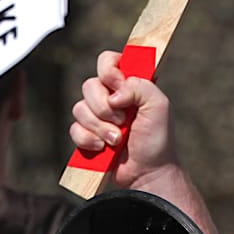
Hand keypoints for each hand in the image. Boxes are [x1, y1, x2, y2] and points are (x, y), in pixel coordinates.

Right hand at [70, 50, 182, 188]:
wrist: (147, 173)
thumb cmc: (157, 139)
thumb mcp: (159, 106)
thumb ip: (140, 86)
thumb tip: (114, 93)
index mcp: (128, 85)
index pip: (107, 61)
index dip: (108, 72)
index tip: (118, 86)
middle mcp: (111, 97)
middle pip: (89, 85)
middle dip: (104, 107)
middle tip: (123, 121)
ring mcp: (97, 117)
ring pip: (79, 108)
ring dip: (99, 127)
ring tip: (117, 140)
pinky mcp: (87, 136)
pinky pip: (74, 129)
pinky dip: (88, 139)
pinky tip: (102, 148)